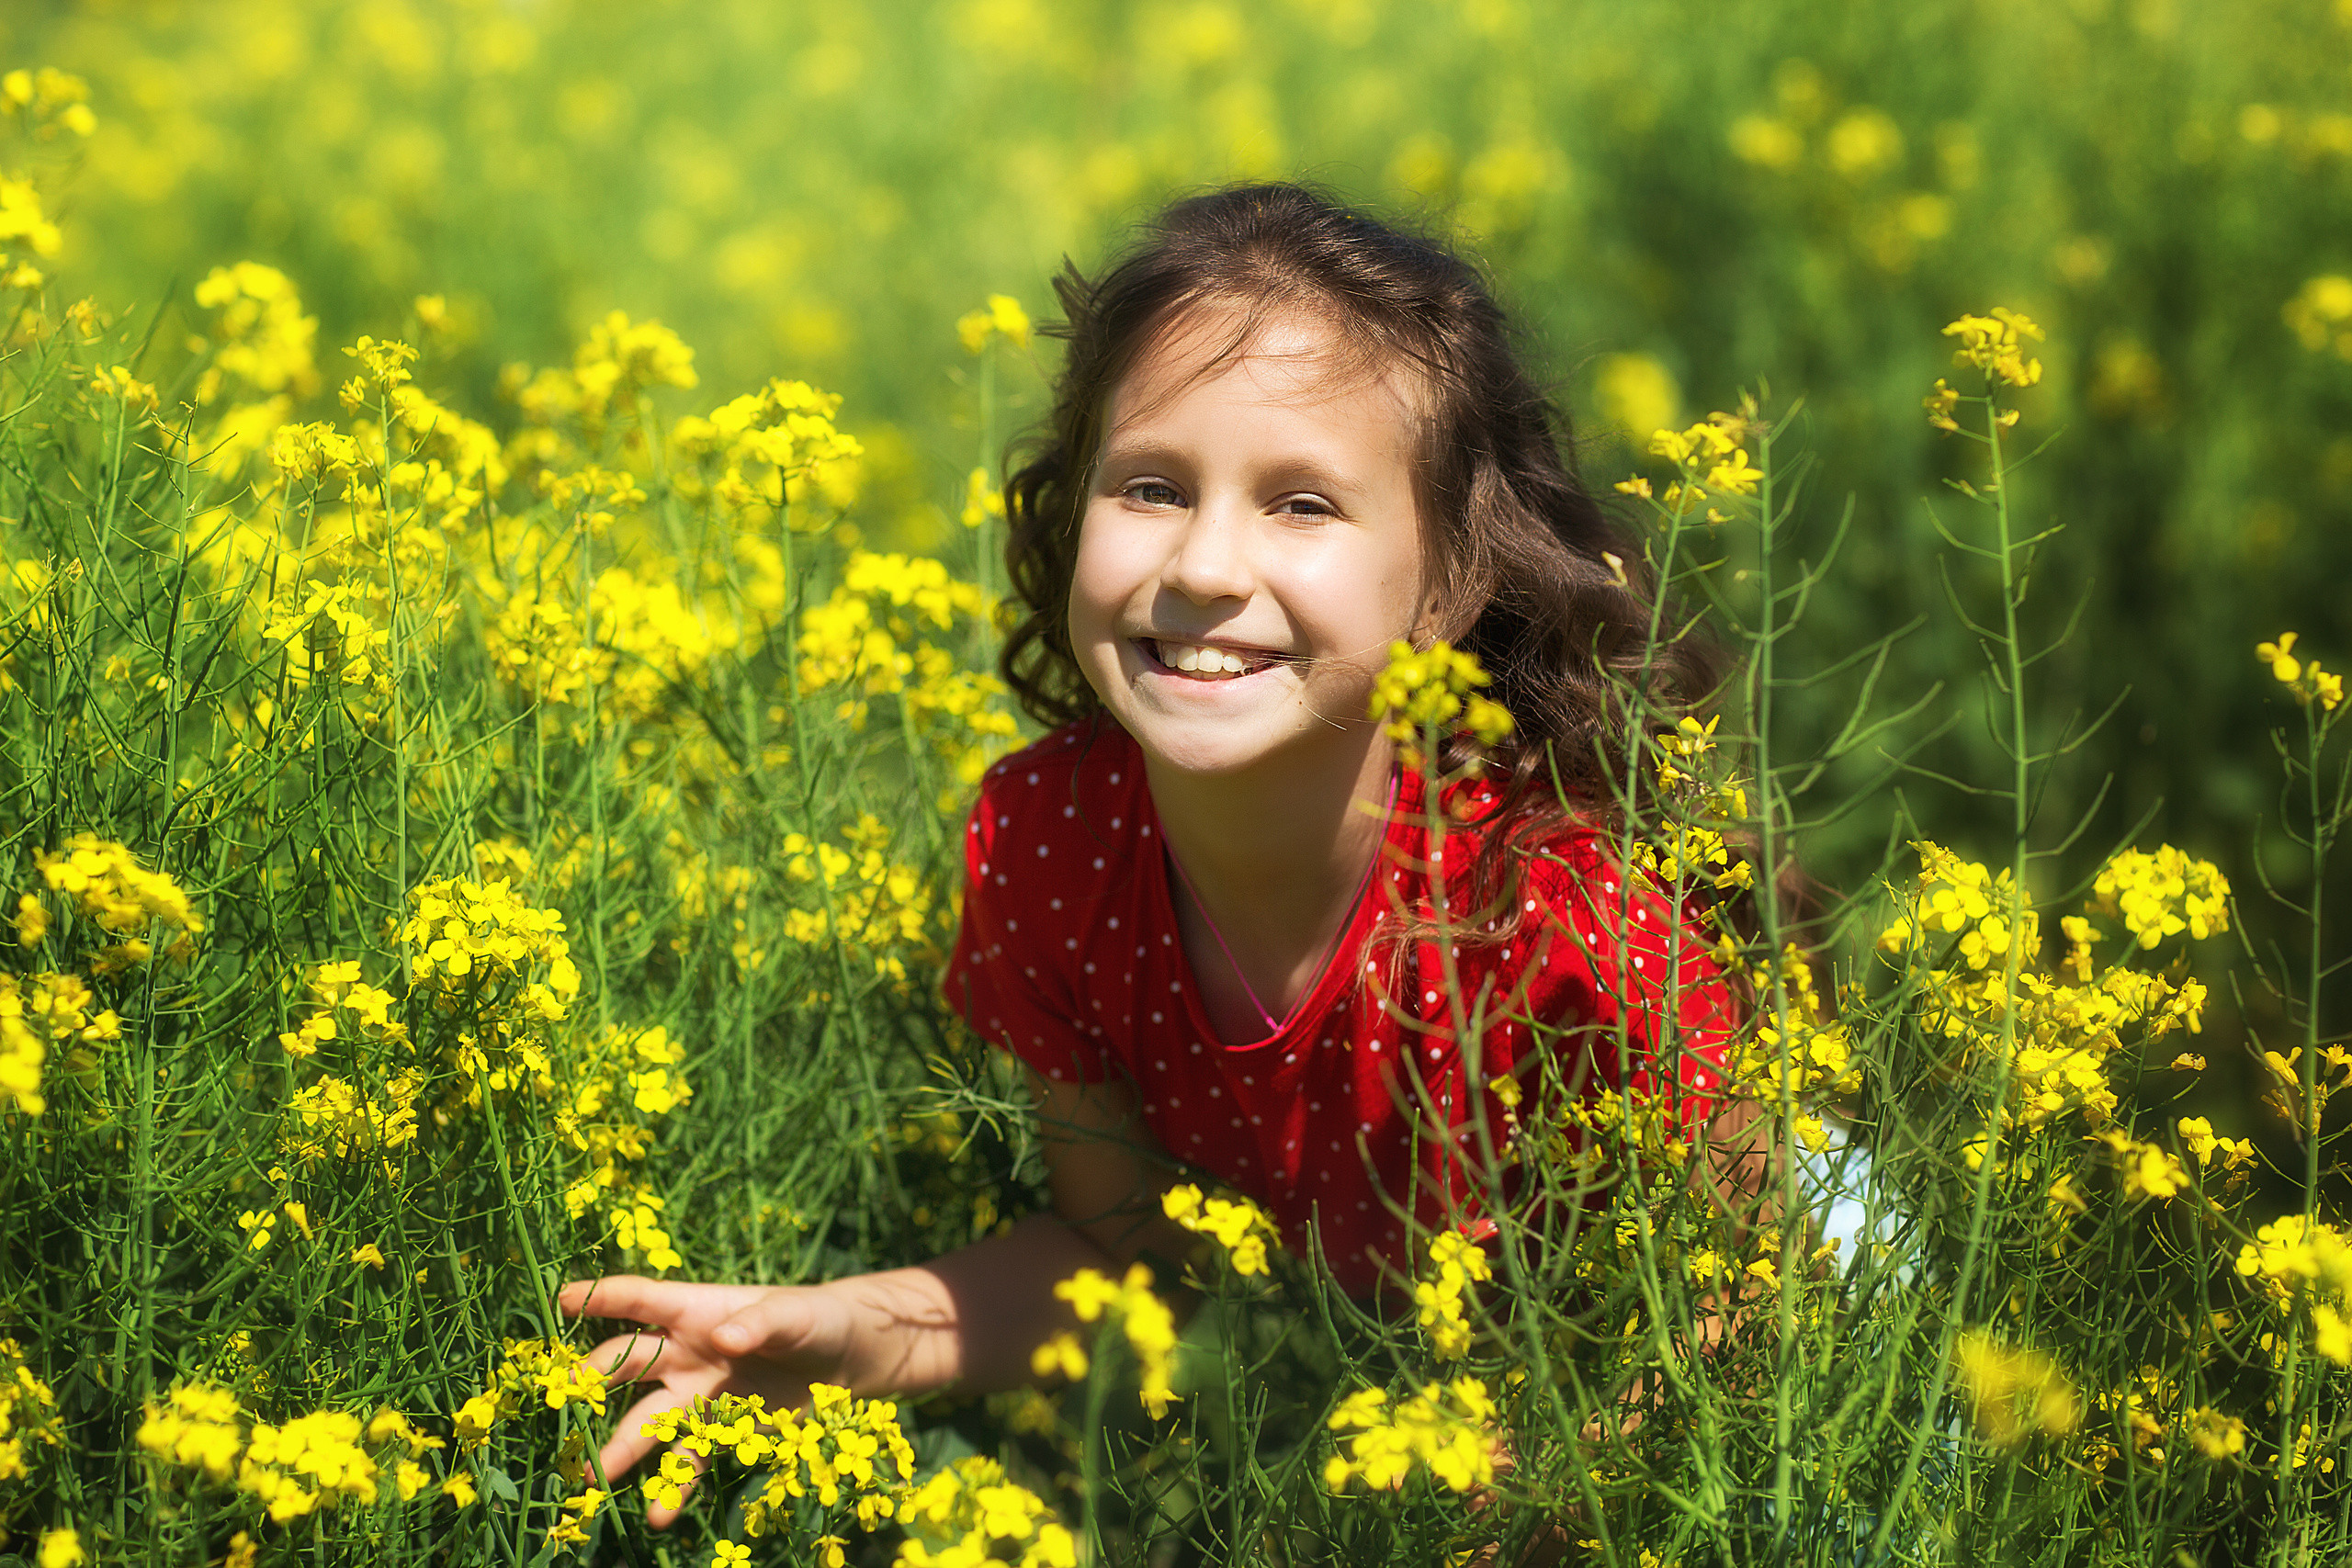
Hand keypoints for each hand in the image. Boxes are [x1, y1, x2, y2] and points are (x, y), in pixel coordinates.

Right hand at [556, 1274, 863, 1526]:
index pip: (642, 1300)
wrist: (846, 1360)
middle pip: (628, 1364)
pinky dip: (673, 1487)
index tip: (560, 1299)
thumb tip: (724, 1338)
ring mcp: (697, 1395)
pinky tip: (659, 1515)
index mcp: (697, 1311)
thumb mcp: (794, 1315)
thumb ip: (761, 1323)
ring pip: (646, 1421)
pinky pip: (688, 1460)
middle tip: (563, 1398)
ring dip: (620, 1448)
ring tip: (595, 1476)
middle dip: (593, 1380)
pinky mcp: (719, 1432)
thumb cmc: (814, 1319)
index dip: (603, 1297)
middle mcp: (684, 1353)